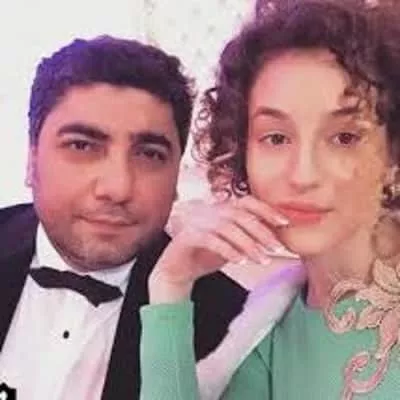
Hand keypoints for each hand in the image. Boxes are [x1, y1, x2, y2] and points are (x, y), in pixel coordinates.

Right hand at [149, 195, 289, 302]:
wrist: (177, 269)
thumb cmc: (207, 254)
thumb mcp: (232, 245)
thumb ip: (249, 238)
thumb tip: (277, 239)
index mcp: (223, 210)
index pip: (247, 202)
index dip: (266, 210)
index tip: (285, 223)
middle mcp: (211, 211)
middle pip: (240, 215)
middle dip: (262, 231)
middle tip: (277, 247)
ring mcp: (198, 222)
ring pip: (227, 228)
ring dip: (248, 244)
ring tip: (262, 260)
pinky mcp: (188, 236)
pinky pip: (211, 240)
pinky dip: (228, 250)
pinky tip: (241, 261)